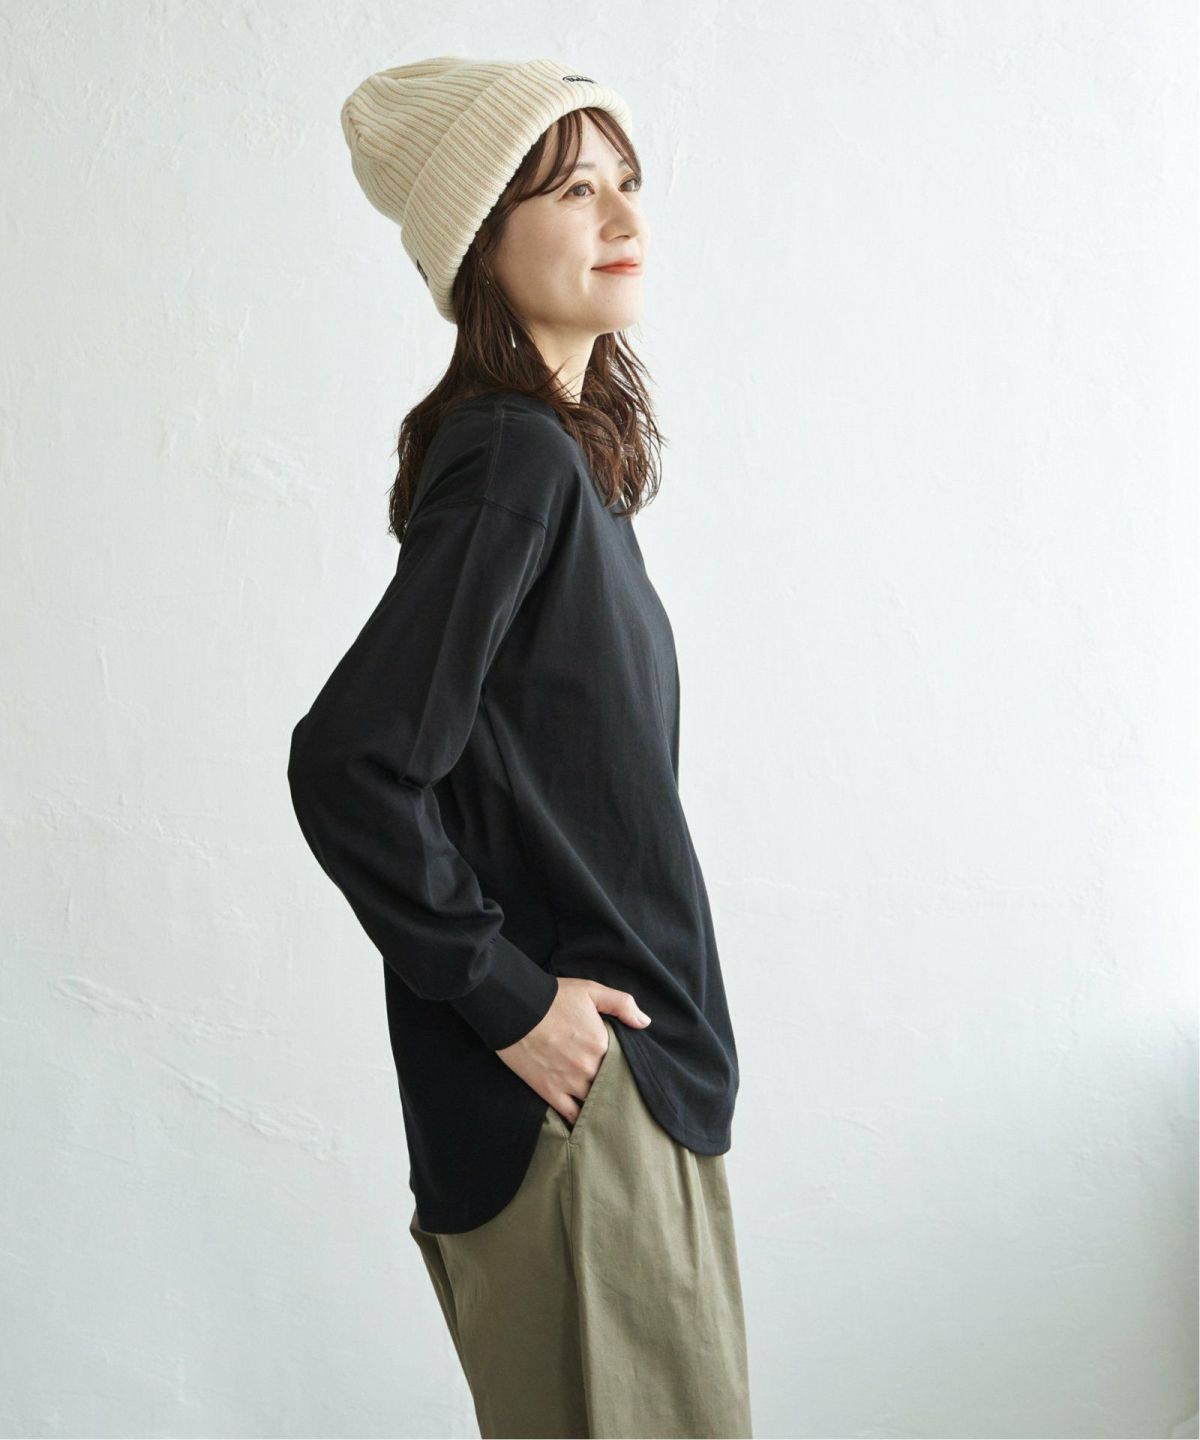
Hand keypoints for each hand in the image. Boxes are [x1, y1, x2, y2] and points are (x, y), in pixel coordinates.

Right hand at [496, 977, 651, 1124]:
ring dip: (599, 1103)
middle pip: (610, 1085)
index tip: (622, 1065)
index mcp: (602, 1044)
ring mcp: (569, 1083)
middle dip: (613, 1086)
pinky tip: (585, 1120)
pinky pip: (570, 1115)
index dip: (623, 1065)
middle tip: (617, 1088)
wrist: (513, 1008)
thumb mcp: (591, 991)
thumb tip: (645, 1023)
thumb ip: (622, 1004)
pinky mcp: (549, 1092)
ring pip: (593, 1103)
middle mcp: (589, 1068)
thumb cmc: (553, 997)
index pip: (623, 1063)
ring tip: (604, 1106)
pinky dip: (579, 1119)